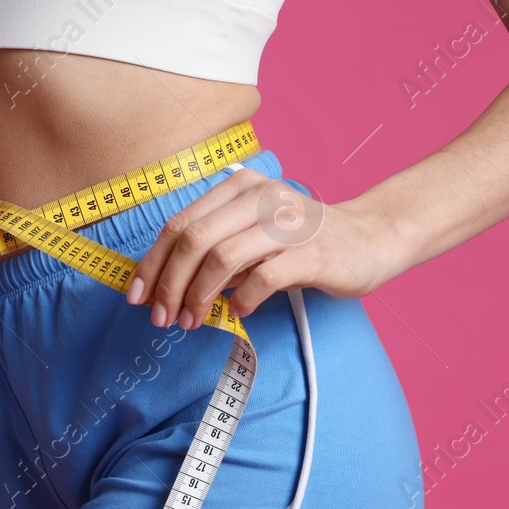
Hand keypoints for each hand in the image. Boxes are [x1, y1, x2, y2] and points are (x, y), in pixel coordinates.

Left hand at [126, 167, 408, 327]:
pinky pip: (263, 278)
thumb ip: (214, 247)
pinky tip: (238, 312)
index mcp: (239, 187)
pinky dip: (243, 299)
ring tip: (192, 321)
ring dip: (198, 296)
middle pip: (193, 240)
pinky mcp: (312, 251)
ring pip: (222, 258)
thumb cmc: (303, 241)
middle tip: (163, 318)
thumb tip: (164, 284)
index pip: (179, 223)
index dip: (152, 263)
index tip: (137, 296)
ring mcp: (286, 223)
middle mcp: (260, 197)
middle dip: (169, 284)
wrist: (371, 238)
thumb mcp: (253, 232)